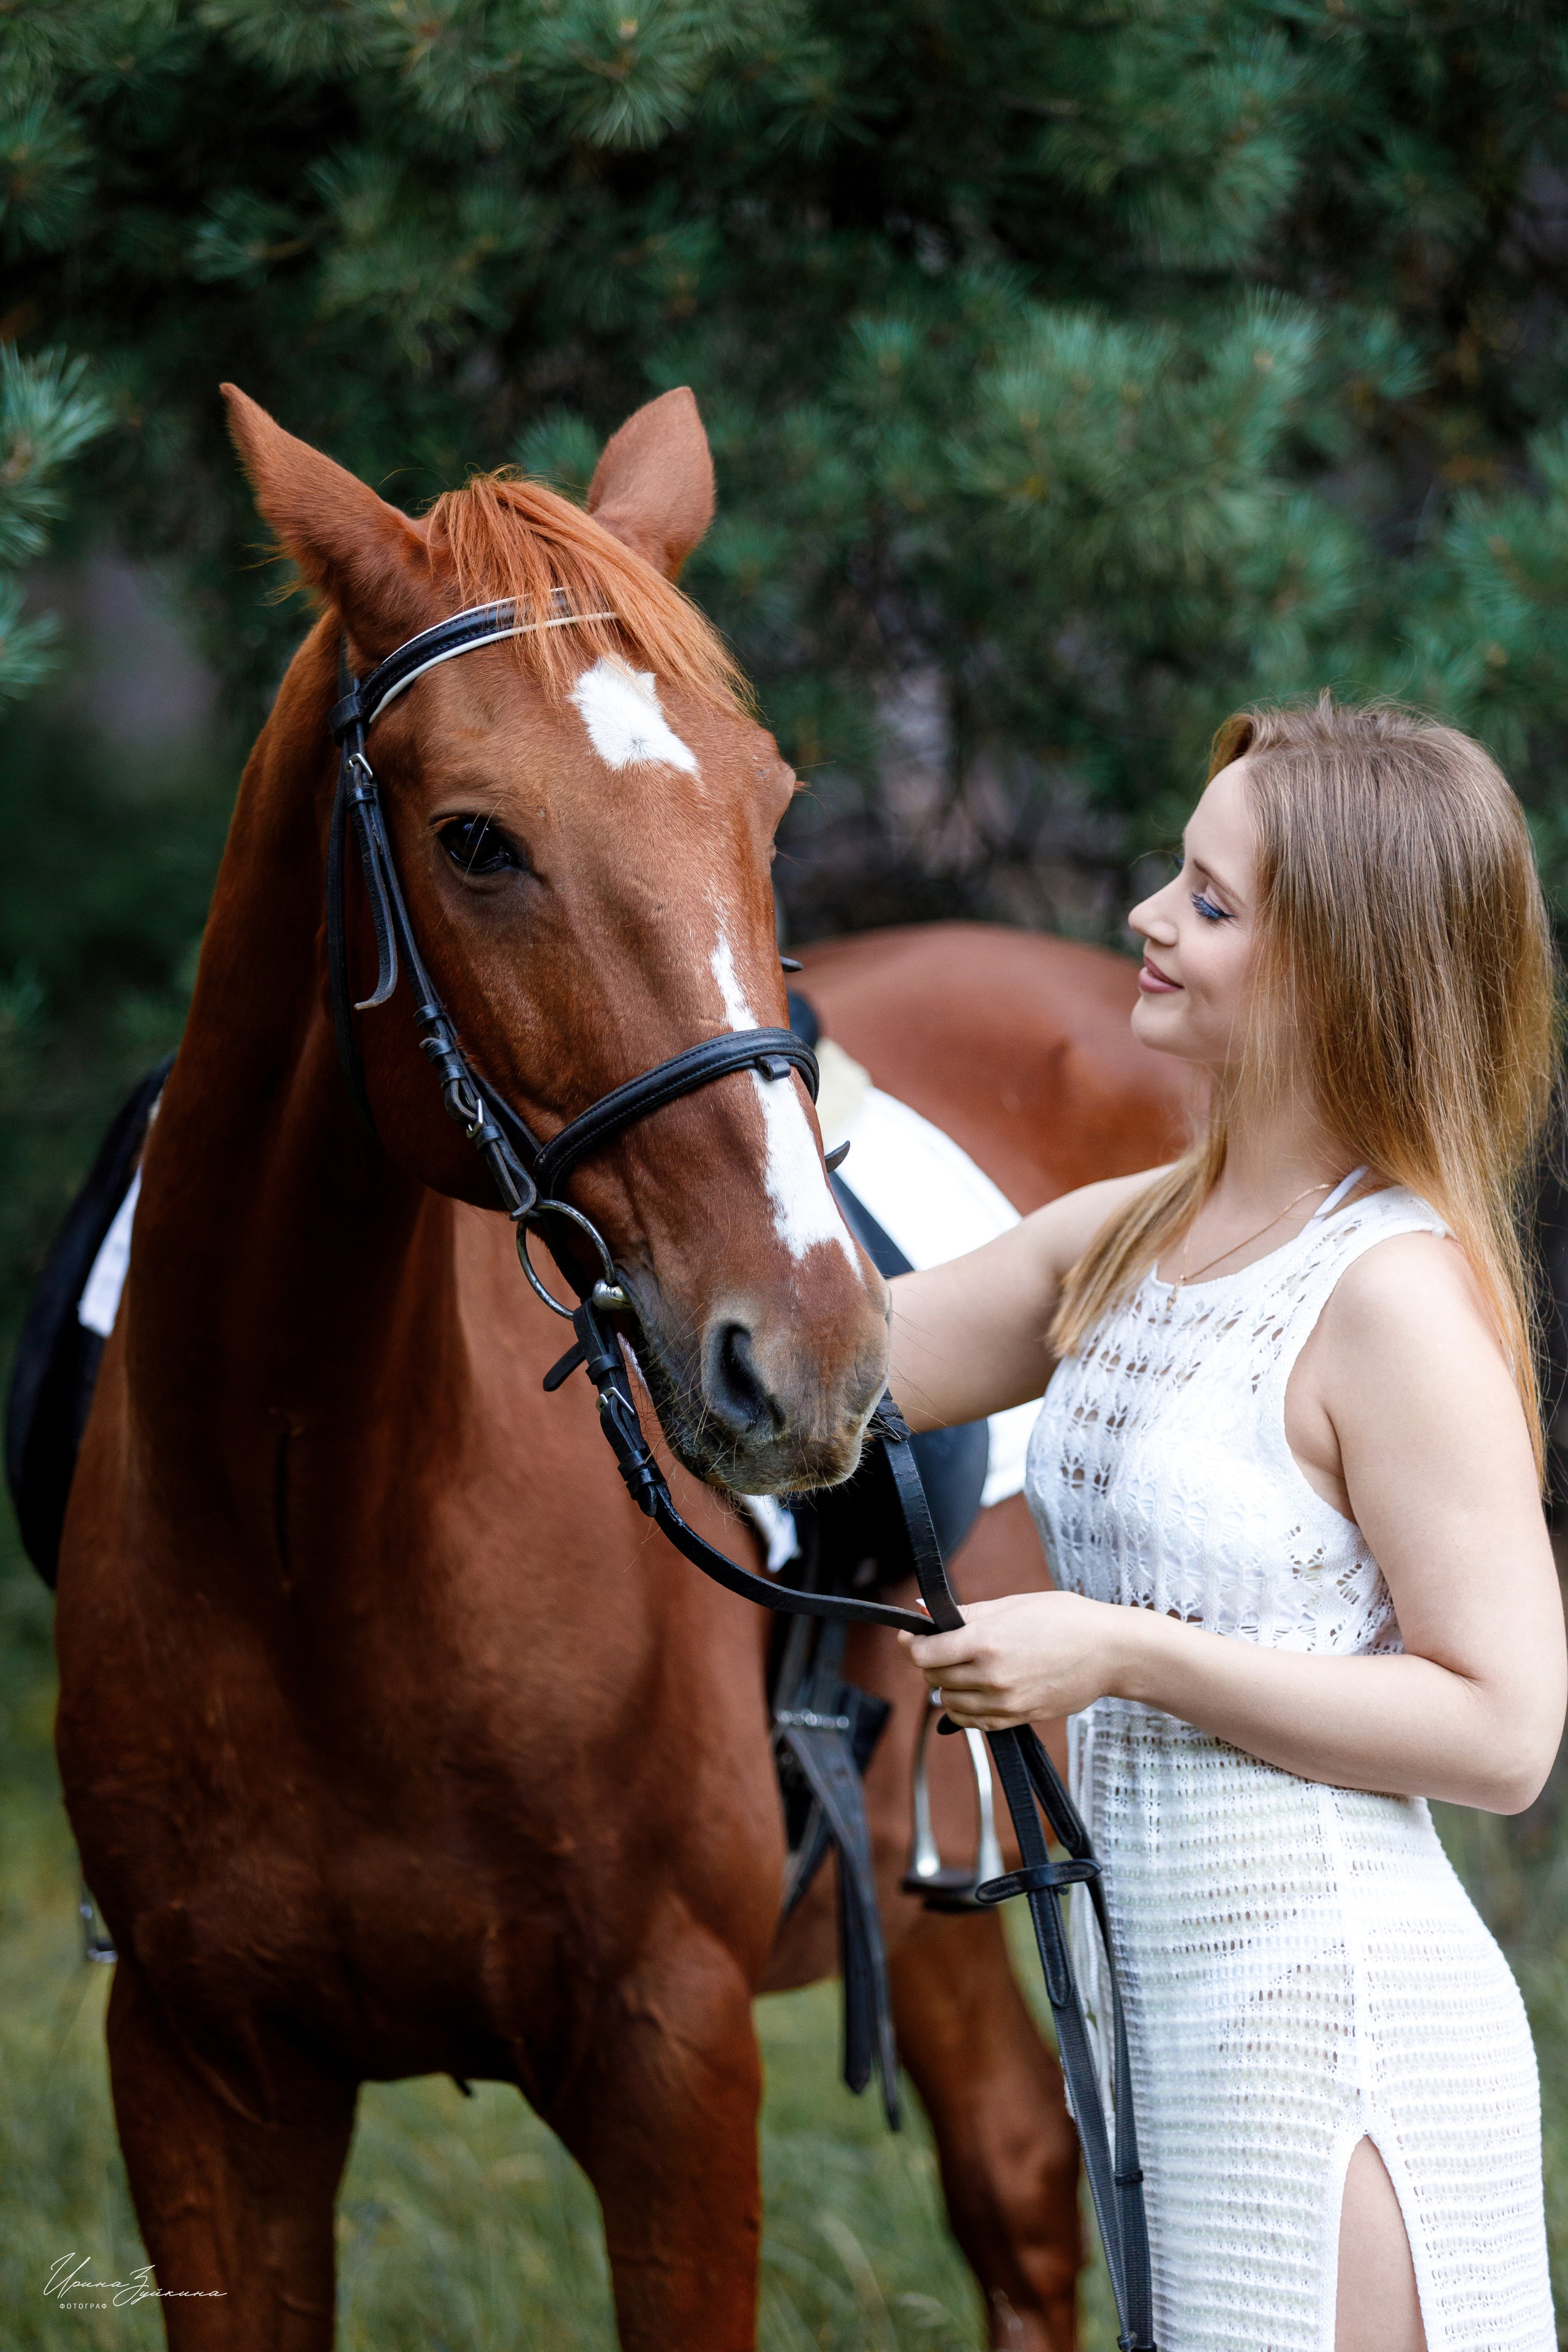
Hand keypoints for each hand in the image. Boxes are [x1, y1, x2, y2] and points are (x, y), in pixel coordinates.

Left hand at [897, 1591, 1126, 1728]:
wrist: (1109, 1652)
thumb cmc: (1064, 1619)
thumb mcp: (1011, 1604)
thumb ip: (965, 1613)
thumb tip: (923, 1611)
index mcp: (985, 1641)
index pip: (924, 1653)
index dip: (911, 1644)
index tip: (912, 1638)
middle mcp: (991, 1675)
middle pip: (933, 1678)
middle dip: (931, 1662)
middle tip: (943, 1648)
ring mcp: (1004, 1702)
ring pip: (949, 1703)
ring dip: (947, 1687)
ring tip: (962, 1669)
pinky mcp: (1017, 1718)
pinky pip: (974, 1722)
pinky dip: (966, 1709)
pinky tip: (977, 1691)